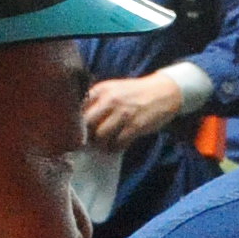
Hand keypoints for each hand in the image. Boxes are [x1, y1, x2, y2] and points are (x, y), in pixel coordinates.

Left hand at [80, 67, 199, 145]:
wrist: (164, 91)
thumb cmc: (136, 93)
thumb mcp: (113, 89)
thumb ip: (96, 101)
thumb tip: (79, 122)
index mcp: (101, 90)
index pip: (78, 109)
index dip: (75, 124)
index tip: (75, 133)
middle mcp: (110, 100)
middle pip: (86, 124)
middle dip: (86, 136)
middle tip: (90, 142)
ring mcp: (123, 113)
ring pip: (101, 135)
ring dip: (102, 144)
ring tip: (106, 145)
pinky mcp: (135, 125)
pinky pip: (119, 142)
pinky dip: (116, 148)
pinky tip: (118, 146)